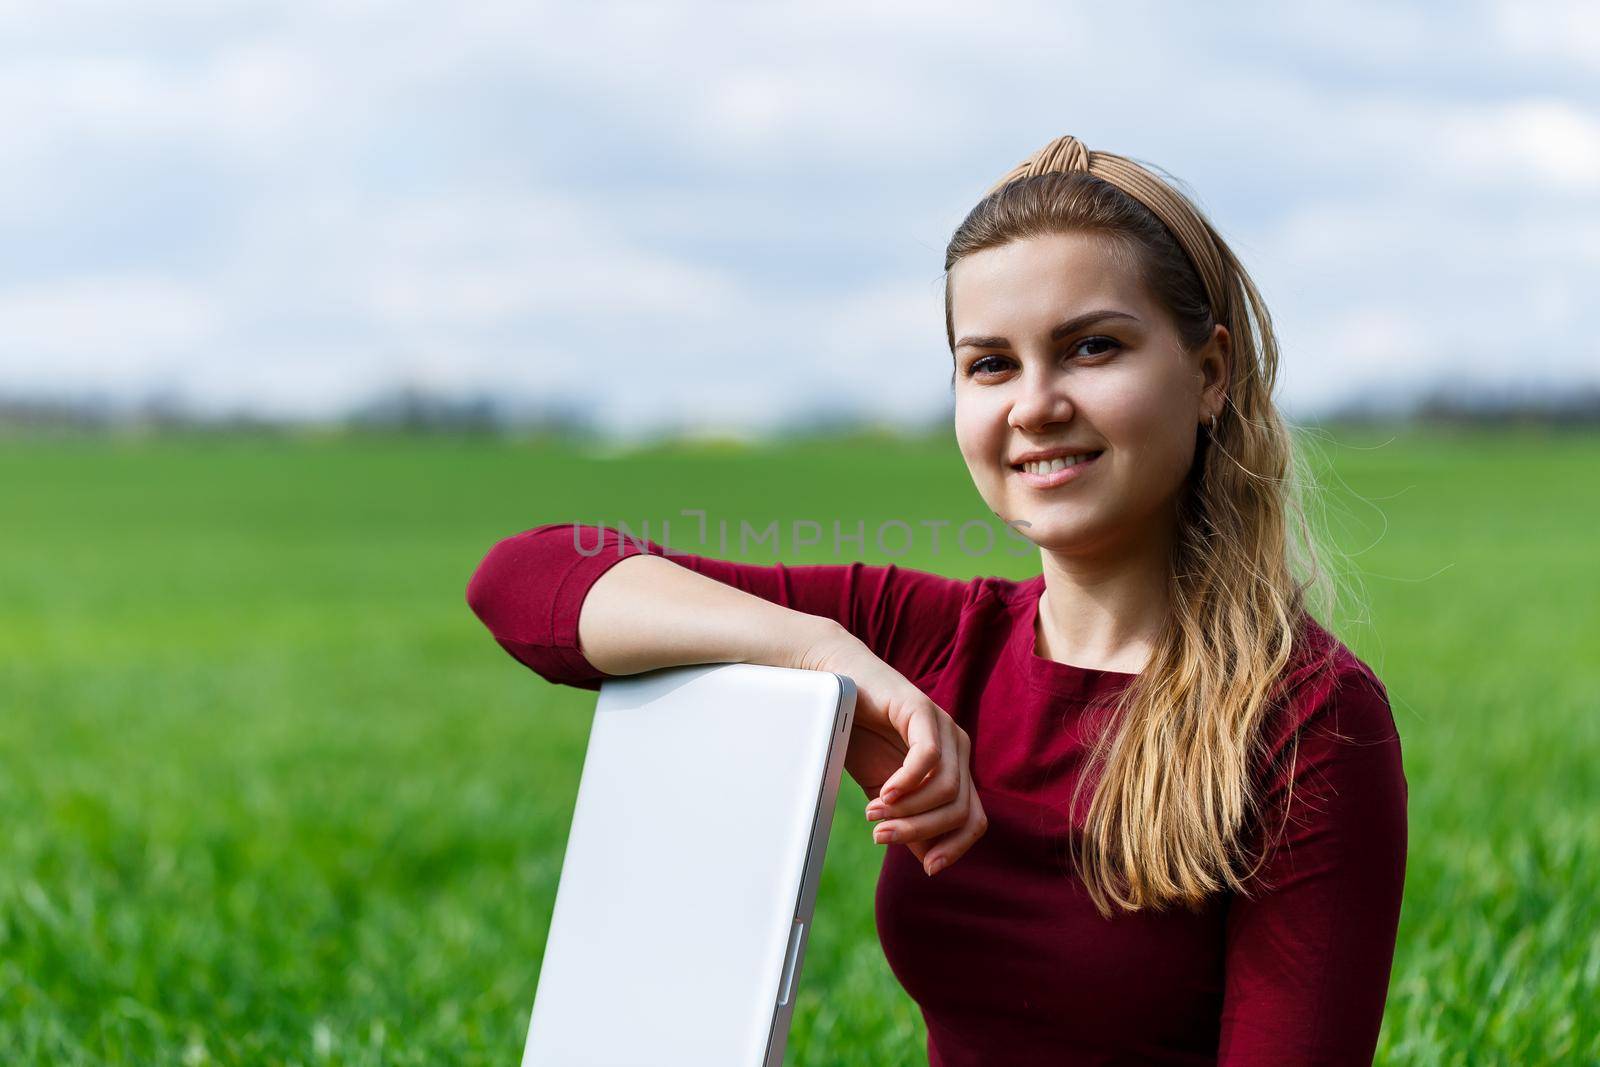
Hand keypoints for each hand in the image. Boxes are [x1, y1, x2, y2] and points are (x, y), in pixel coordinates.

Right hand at [797, 625, 987, 876]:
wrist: (836, 685)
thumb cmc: (860, 737)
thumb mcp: (886, 791)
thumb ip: (909, 820)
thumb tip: (931, 862)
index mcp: (955, 770)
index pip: (974, 820)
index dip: (956, 848)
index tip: (928, 869)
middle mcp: (958, 749)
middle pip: (961, 809)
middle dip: (921, 832)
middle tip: (881, 838)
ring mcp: (945, 727)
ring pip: (947, 788)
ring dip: (908, 810)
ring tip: (874, 816)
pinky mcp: (923, 709)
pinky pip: (929, 757)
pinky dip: (907, 781)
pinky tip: (883, 793)